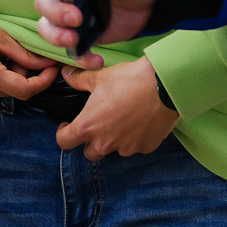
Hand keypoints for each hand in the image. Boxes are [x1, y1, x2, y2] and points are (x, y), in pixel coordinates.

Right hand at [35, 0, 162, 61]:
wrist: (147, 2)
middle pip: (44, 0)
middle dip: (55, 12)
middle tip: (76, 18)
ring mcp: (69, 15)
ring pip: (48, 26)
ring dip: (56, 36)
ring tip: (75, 41)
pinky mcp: (79, 35)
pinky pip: (71, 49)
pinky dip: (80, 57)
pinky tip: (96, 61)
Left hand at [52, 59, 178, 158]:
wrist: (164, 86)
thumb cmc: (129, 80)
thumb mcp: (100, 77)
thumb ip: (79, 79)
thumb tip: (67, 74)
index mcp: (88, 127)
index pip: (64, 142)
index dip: (63, 134)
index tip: (68, 126)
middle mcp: (105, 143)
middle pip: (89, 152)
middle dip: (90, 141)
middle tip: (97, 123)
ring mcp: (126, 148)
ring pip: (113, 150)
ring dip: (113, 140)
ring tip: (122, 120)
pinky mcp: (145, 148)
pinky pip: (135, 147)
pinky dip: (134, 138)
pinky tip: (140, 121)